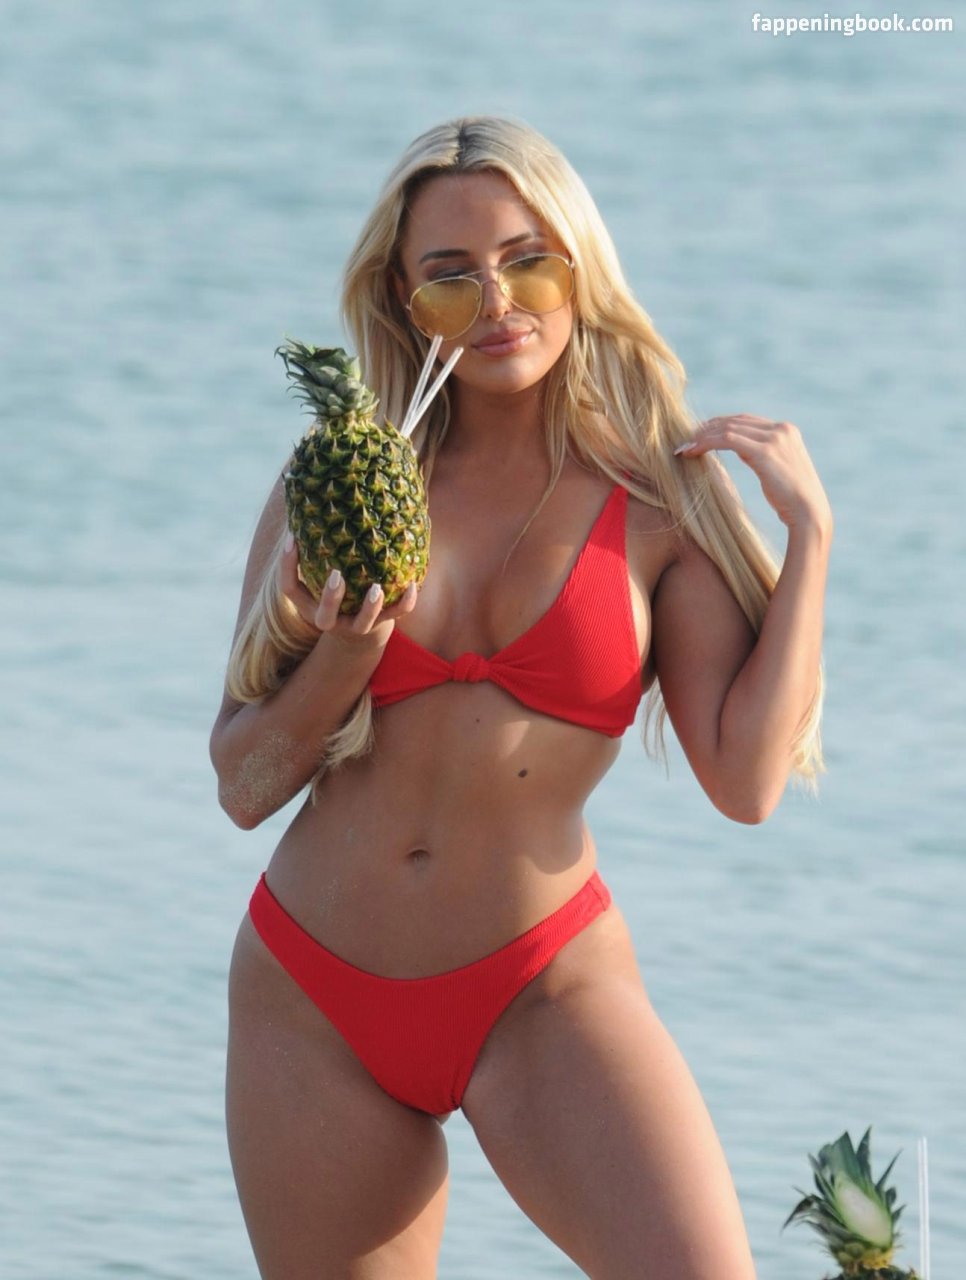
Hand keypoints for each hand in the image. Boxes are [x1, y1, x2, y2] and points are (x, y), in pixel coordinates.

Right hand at [279, 535, 417, 642]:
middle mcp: (331, 620)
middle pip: (325, 616)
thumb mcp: (316, 581)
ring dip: (371, 607)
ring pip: (364, 623)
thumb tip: (302, 512)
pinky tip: (411, 584)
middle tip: (337, 576)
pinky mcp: (382, 622)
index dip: (287, 565)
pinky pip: (396, 615)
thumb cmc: (334, 595)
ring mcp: (357, 625)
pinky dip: (405, 602)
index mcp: (310, 607)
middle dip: (331, 598)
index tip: (292, 539)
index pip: (290, 589)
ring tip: (377, 588)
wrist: (357, 634)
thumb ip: (311, 555)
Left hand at [675, 414, 831, 531]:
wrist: (809, 513)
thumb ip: (762, 453)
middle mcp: (782, 429)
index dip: (720, 425)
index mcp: (787, 431)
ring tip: (685, 447)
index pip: (746, 420)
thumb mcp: (777, 469)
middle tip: (687, 439)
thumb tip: (742, 449)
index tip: (701, 435)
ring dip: (703, 436)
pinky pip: (727, 439)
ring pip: (728, 428)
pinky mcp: (765, 451)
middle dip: (708, 429)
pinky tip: (692, 451)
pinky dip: (706, 443)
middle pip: (735, 421)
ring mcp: (775, 438)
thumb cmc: (792, 499)